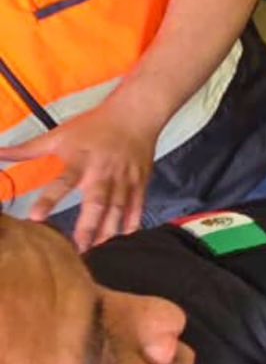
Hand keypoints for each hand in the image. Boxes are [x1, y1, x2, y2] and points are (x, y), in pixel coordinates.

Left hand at [0, 101, 160, 247]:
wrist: (135, 116)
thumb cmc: (94, 126)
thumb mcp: (59, 135)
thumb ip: (29, 149)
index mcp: (81, 161)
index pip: (63, 182)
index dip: (49, 200)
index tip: (35, 218)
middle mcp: (103, 172)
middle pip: (97, 202)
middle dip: (88, 226)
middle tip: (78, 248)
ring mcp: (124, 179)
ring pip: (117, 208)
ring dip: (108, 229)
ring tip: (97, 248)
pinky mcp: (139, 182)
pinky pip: (136, 205)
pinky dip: (131, 221)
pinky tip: (124, 235)